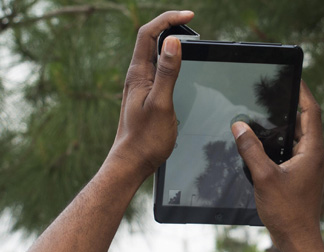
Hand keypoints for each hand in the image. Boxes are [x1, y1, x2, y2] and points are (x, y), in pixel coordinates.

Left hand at [110, 10, 194, 178]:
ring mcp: (141, 86)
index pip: (149, 34)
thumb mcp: (161, 103)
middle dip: (170, 25)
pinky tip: (182, 66)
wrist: (132, 163)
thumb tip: (173, 42)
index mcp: (138, 74)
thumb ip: (167, 72)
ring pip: (155, 54)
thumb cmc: (145, 139)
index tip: (189, 16)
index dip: (168, 19)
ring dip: (171, 41)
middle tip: (192, 24)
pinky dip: (171, 59)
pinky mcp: (147, 96)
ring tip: (190, 38)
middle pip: (151, 39)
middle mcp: (137, 76)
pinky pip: (158, 69)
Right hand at [231, 81, 323, 248]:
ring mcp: (311, 166)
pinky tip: (265, 143)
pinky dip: (283, 142)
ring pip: (300, 137)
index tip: (294, 76)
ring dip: (286, 125)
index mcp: (313, 151)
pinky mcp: (304, 175)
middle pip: (306, 122)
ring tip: (267, 112)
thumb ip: (251, 149)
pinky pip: (295, 150)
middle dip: (290, 106)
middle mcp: (316, 156)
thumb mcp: (264, 177)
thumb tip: (239, 126)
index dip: (303, 91)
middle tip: (273, 92)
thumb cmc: (287, 211)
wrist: (298, 240)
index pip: (312, 112)